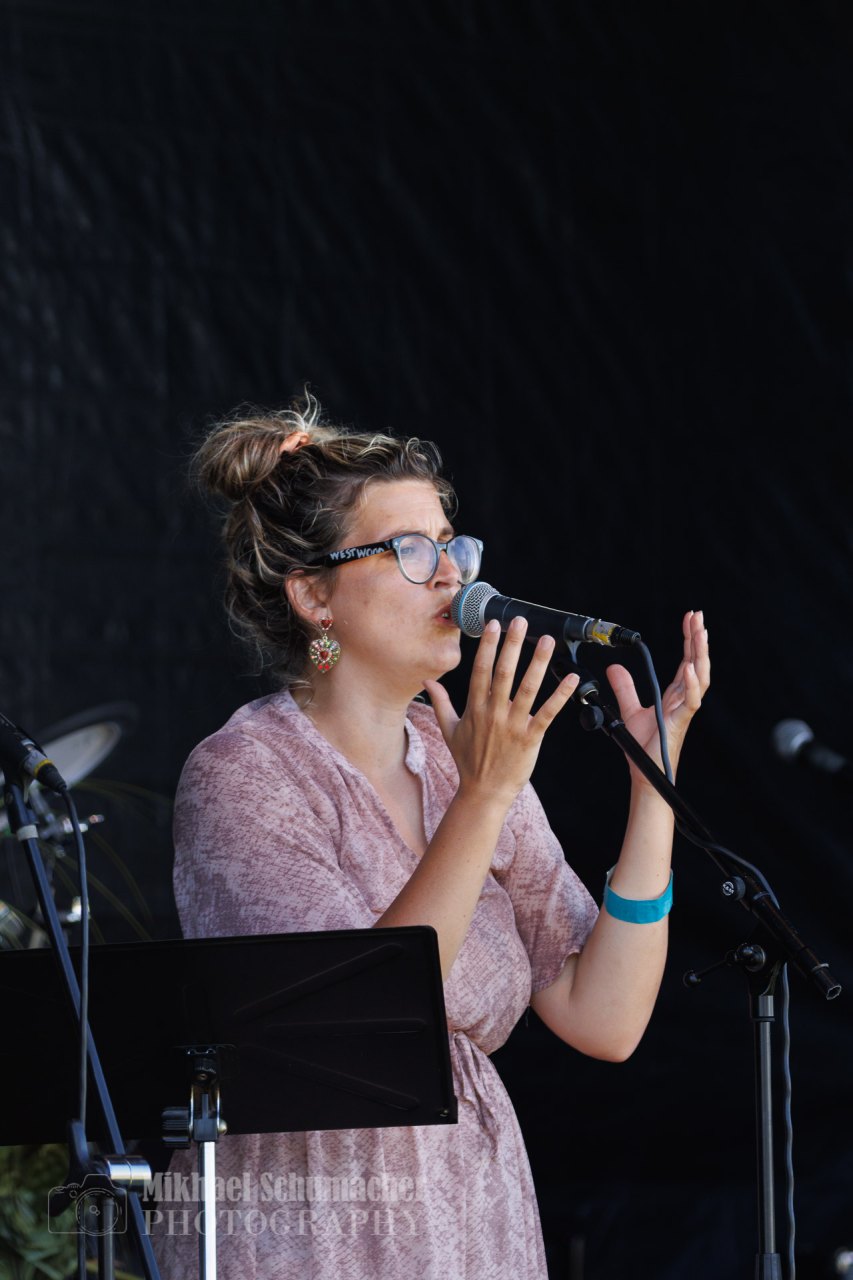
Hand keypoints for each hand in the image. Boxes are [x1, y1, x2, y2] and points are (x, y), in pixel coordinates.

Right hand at [423, 617, 578, 805]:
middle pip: (504, 673)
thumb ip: (441, 702)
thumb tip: (427, 681)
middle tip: (521, 622)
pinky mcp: (530, 739)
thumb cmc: (468, 761)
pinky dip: (560, 696)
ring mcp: (512, 725)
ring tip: (548, 642)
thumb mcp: (449, 730)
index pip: (481, 670)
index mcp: (475, 708)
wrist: (484, 792)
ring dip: (538, 664)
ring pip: (527, 689)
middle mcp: (493, 713)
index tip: (494, 625)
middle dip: (512, 645)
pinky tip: (571, 680)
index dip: (488, 646)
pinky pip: (547, 714)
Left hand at [606, 610, 709, 784]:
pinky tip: (690, 668)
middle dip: (698, 639)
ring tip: (701, 633)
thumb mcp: (630, 709)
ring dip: (701, 655)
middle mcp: (684, 699)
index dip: (689, 638)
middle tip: (698, 616)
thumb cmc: (643, 746)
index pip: (687, 660)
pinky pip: (691, 700)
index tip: (690, 618)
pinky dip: (692, 683)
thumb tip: (614, 667)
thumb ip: (625, 688)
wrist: (643, 772)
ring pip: (700, 677)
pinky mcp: (679, 722)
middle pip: (697, 662)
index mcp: (675, 694)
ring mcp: (684, 710)